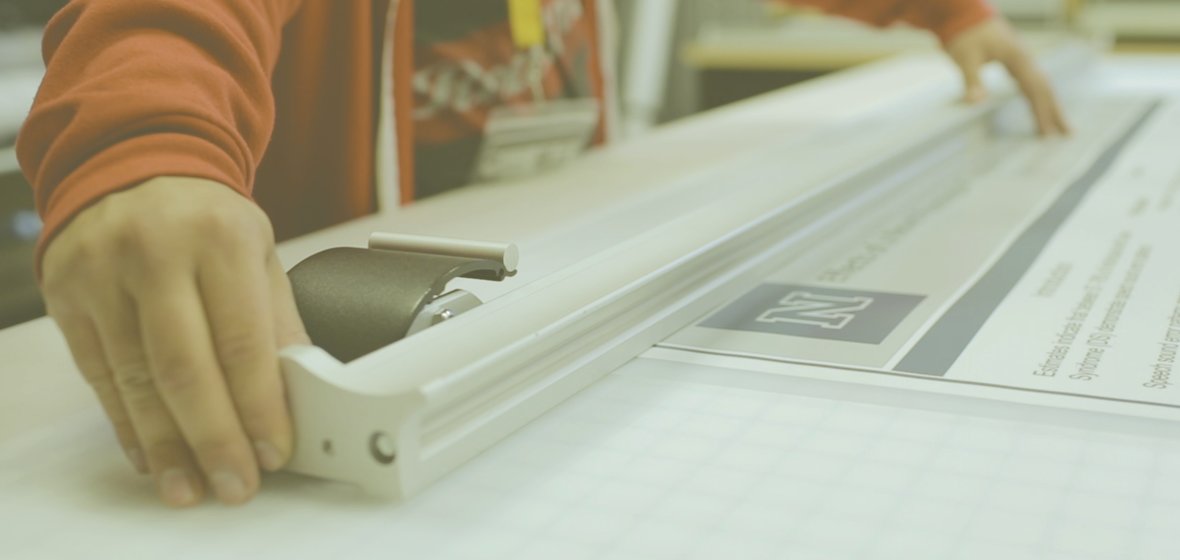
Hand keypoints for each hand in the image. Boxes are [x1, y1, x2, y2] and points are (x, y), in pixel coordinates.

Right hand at [41, 177, 307, 506]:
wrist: (134, 162)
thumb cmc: (206, 216)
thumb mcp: (259, 251)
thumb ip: (277, 319)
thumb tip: (300, 389)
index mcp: (218, 238)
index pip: (242, 340)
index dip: (260, 404)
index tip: (276, 449)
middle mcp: (154, 253)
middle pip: (185, 368)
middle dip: (215, 437)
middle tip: (237, 483)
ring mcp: (102, 274)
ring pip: (136, 379)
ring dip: (167, 445)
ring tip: (192, 486)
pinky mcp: (67, 296)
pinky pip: (99, 375)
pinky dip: (128, 422)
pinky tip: (152, 454)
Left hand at [945, 17, 1069, 135]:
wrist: (966, 15)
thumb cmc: (965, 35)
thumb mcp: (965, 58)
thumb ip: (971, 80)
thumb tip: (974, 103)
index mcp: (1018, 58)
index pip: (1034, 89)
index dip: (1041, 112)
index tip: (1047, 132)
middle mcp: (1025, 58)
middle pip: (1045, 88)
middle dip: (1056, 112)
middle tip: (1068, 134)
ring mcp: (1023, 59)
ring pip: (1042, 85)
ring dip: (1051, 105)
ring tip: (1060, 126)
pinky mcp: (1016, 60)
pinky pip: (1033, 81)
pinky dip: (1039, 96)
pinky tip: (1040, 107)